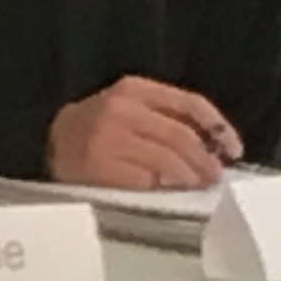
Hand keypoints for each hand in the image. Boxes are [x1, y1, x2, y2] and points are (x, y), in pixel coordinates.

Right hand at [46, 77, 245, 191]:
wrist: (48, 142)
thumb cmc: (97, 129)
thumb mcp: (130, 108)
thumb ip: (166, 117)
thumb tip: (215, 144)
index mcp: (133, 89)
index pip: (189, 103)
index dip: (218, 128)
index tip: (232, 149)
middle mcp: (121, 109)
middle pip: (181, 136)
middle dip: (205, 160)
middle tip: (214, 176)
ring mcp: (108, 139)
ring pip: (168, 160)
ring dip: (190, 176)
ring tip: (197, 185)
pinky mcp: (99, 167)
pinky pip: (145, 180)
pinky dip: (163, 188)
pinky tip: (168, 191)